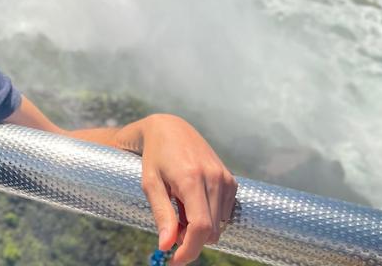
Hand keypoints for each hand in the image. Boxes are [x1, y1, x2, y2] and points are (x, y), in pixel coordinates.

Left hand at [136, 114, 236, 264]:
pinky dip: (209, 216)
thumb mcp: (150, 184)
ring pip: (218, 226)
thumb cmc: (155, 156)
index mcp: (192, 178)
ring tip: (181, 207)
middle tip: (172, 227)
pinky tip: (193, 200)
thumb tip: (166, 246)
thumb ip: (162, 214)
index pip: (200, 227)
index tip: (174, 261)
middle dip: (191, 239)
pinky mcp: (231, 180)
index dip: (189, 250)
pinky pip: (224, 214)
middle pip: (210, 231)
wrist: (171, 128)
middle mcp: (214, 178)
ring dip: (200, 227)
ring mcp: (225, 179)